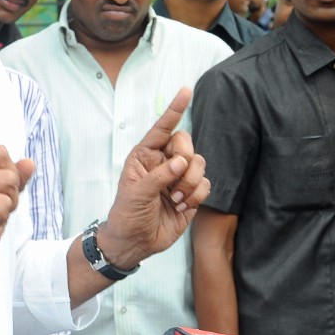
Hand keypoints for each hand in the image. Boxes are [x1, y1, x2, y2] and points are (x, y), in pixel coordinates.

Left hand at [96, 87, 208, 270]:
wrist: (135, 242)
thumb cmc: (127, 214)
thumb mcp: (136, 193)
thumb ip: (159, 175)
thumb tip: (182, 162)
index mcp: (145, 155)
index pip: (162, 128)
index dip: (174, 110)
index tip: (185, 91)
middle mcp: (164, 162)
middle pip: (187, 144)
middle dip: (185, 160)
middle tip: (174, 178)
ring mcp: (179, 177)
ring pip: (200, 164)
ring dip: (190, 183)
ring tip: (173, 200)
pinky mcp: (191, 193)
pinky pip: (206, 184)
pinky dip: (196, 195)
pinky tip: (181, 206)